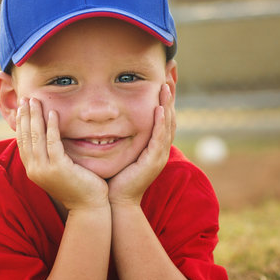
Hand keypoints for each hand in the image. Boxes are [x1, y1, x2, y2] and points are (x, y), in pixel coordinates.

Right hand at [16, 98, 108, 211]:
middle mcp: (34, 170)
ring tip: (35, 100)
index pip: (22, 142)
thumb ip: (52, 157)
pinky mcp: (58, 168)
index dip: (21, 124)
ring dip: (35, 116)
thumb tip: (49, 140)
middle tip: (25, 98)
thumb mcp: (59, 171)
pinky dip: (50, 127)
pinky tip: (52, 114)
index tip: (22, 108)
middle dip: (25, 116)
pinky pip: (52, 142)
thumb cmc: (78, 188)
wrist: (89, 207)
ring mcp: (45, 170)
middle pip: (26, 137)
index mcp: (33, 170)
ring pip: (36, 137)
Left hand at [107, 83, 175, 205]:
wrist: (117, 202)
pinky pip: (159, 138)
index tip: (162, 82)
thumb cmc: (115, 179)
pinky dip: (160, 122)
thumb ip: (120, 137)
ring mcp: (159, 156)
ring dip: (168, 105)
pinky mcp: (153, 161)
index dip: (164, 100)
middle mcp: (160, 150)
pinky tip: (159, 109)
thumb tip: (109, 121)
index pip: (163, 119)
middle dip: (170, 98)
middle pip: (170, 118)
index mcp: (154, 147)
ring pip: (168, 125)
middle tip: (169, 78)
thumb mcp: (121, 152)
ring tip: (166, 87)